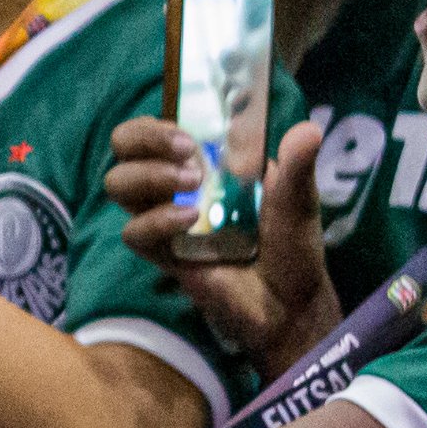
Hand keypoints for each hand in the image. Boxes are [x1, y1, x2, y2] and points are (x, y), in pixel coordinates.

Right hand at [105, 115, 337, 371]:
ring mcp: (164, 218)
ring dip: (148, 175)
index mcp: (204, 162)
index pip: (157, 127)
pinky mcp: (162, 253)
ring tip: (191, 183)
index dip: (158, 122)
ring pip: (118, 184)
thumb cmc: (291, 247)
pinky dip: (156, 221)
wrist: (289, 305)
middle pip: (124, 146)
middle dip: (145, 138)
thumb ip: (297, 164)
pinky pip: (134, 232)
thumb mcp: (299, 199)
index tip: (188, 132)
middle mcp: (175, 184)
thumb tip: (308, 129)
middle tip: (186, 150)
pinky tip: (190, 222)